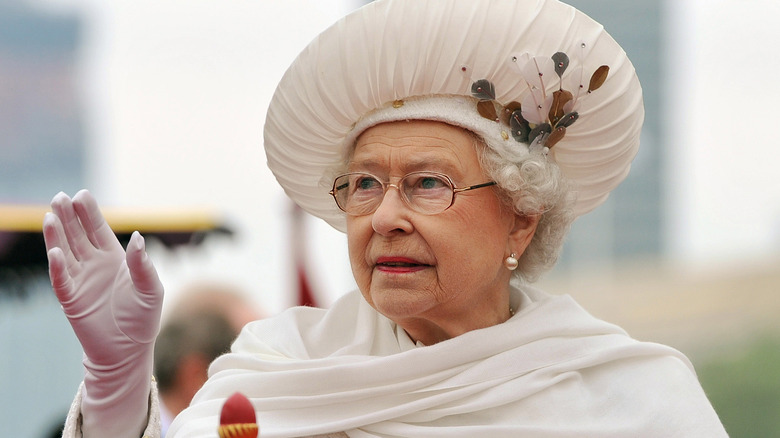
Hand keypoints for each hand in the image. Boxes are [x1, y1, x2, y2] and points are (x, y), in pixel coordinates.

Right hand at [43, 190, 162, 436]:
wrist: (128, 350)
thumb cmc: (143, 318)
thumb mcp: (151, 290)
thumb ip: (143, 265)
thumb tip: (138, 238)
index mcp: (114, 258)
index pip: (98, 229)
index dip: (89, 213)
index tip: (82, 194)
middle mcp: (93, 265)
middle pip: (77, 235)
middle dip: (69, 216)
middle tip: (59, 197)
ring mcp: (80, 281)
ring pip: (65, 252)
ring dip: (57, 235)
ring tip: (50, 215)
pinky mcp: (71, 299)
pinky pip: (61, 280)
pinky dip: (58, 267)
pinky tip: (55, 252)